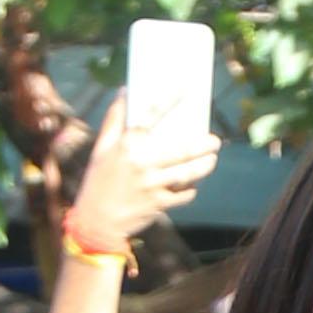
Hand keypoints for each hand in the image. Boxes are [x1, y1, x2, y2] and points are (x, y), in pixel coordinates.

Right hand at [62, 91, 221, 259]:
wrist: (97, 221)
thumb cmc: (98, 180)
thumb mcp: (101, 149)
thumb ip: (114, 120)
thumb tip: (125, 92)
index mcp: (126, 146)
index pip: (150, 117)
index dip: (168, 102)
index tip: (184, 91)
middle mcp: (142, 163)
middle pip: (182, 150)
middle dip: (204, 145)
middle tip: (215, 141)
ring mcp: (152, 185)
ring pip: (188, 173)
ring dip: (205, 166)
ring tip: (212, 160)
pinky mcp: (159, 204)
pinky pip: (183, 194)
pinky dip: (191, 188)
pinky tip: (195, 183)